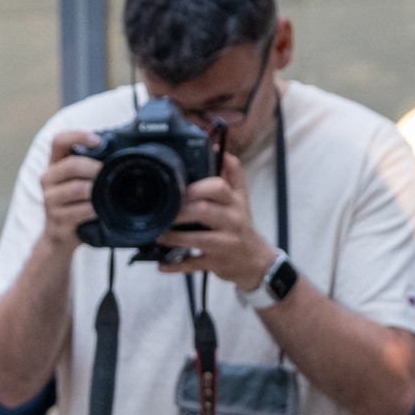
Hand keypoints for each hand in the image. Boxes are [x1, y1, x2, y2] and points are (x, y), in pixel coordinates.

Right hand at [38, 130, 103, 250]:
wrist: (59, 236)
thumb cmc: (74, 204)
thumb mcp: (77, 181)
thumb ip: (88, 166)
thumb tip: (118, 153)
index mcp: (54, 164)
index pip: (59, 140)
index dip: (78, 136)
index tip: (97, 140)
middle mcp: (47, 179)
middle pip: (71, 165)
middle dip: (94, 168)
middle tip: (107, 173)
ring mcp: (49, 200)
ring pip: (76, 189)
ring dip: (95, 190)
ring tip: (105, 193)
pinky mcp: (56, 219)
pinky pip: (79, 211)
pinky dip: (93, 209)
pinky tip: (99, 210)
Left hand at [155, 149, 275, 290]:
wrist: (256, 261)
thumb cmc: (241, 225)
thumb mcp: (241, 198)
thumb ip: (232, 174)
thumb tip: (220, 149)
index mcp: (235, 202)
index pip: (218, 186)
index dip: (196, 186)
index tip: (179, 188)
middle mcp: (232, 221)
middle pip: (204, 211)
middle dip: (180, 211)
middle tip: (162, 211)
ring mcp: (225, 244)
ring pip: (199, 239)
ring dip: (175, 237)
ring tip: (158, 234)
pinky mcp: (216, 263)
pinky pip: (194, 264)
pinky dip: (176, 266)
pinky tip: (161, 265)